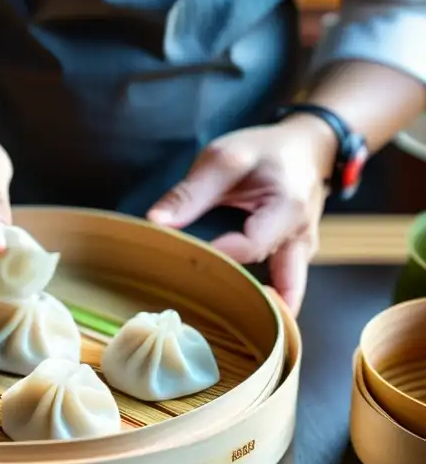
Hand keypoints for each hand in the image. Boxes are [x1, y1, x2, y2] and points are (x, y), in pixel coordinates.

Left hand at [147, 117, 334, 311]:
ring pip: (282, 294)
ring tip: (209, 314)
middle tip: (197, 306)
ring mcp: (301, 255)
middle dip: (241, 302)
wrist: (307, 149)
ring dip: (252, 306)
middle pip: (273, 284)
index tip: (185, 259)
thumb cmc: (265, 151)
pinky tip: (226, 309)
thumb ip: (191, 191)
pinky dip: (259, 302)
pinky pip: (281, 290)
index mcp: (287, 210)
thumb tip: (155, 222)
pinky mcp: (293, 261)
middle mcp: (301, 240)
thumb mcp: (225, 158)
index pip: (249, 246)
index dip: (217, 256)